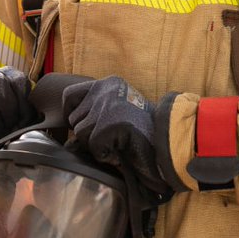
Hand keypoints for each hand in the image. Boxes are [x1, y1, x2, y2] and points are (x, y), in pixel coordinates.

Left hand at [62, 76, 171, 198]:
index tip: (86, 124)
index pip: (70, 95)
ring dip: (96, 144)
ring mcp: (107, 106)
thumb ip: (97, 109)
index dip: (74, 113)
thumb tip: (69, 130)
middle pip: (75, 119)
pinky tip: (119, 151)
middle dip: (88, 133)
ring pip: (81, 133)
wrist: (169, 137)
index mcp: (108, 83)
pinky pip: (93, 145)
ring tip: (117, 143)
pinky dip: (104, 154)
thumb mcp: (118, 107)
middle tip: (110, 138)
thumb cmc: (145, 127)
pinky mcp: (110, 124)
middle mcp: (105, 90)